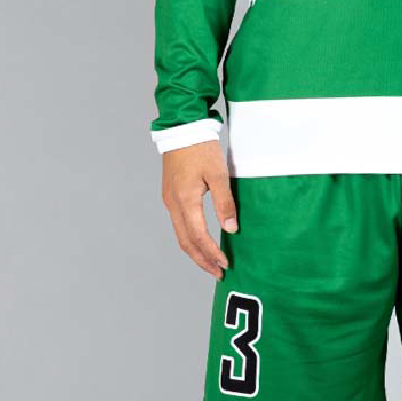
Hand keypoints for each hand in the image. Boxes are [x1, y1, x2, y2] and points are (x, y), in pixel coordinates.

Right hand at [161, 140, 237, 278]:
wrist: (182, 128)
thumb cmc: (201, 147)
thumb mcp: (219, 173)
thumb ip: (225, 202)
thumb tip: (231, 228)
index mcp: (185, 200)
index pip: (198, 237)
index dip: (212, 253)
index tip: (225, 264)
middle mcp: (173, 204)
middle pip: (186, 242)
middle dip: (202, 260)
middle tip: (218, 272)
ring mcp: (170, 201)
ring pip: (181, 235)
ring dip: (196, 251)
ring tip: (211, 261)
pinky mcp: (171, 195)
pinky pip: (179, 224)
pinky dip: (191, 237)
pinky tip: (202, 240)